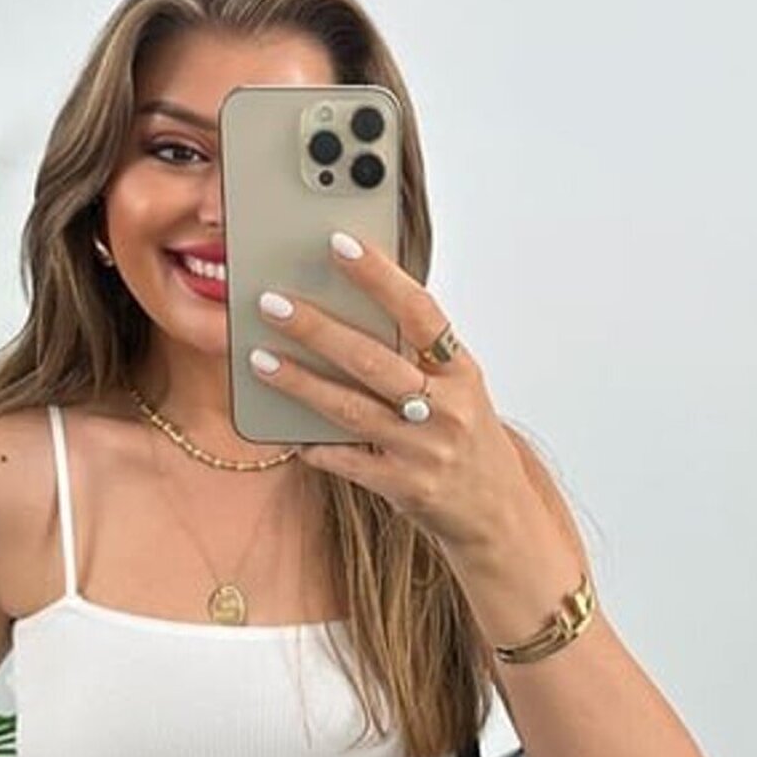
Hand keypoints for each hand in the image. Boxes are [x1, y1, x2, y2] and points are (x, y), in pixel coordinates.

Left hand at [251, 230, 539, 557]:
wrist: (499, 512)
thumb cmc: (467, 436)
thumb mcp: (460, 388)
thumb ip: (417, 355)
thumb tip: (350, 306)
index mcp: (462, 371)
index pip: (418, 311)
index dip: (379, 276)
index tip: (339, 244)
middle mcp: (447, 407)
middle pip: (371, 360)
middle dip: (316, 328)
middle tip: (270, 302)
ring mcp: (424, 450)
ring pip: (349, 409)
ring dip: (299, 382)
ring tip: (258, 358)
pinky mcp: (404, 487)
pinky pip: (346, 462)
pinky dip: (314, 445)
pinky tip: (286, 432)